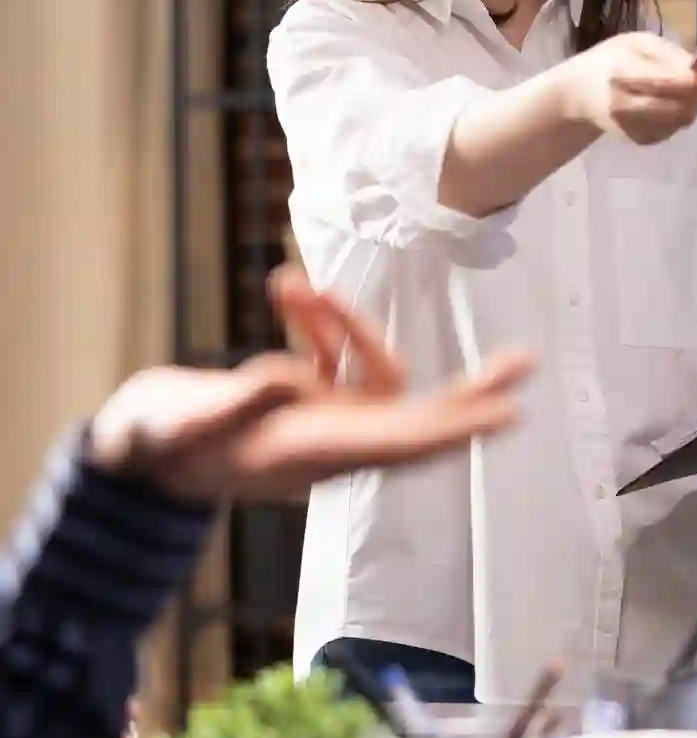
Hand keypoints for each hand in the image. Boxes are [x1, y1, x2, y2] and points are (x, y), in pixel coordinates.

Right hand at [88, 267, 533, 502]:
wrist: (131, 453)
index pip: (403, 442)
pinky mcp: (304, 398)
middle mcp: (332, 442)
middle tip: (524, 364)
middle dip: (469, 392)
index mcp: (315, 455)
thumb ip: (237, 403)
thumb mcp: (186, 425)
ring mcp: (323, 421)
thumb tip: (289, 378)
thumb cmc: (157, 445)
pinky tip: (284, 286)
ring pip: (372, 371)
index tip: (506, 414)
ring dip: (345, 321)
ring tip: (287, 282)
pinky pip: (334, 356)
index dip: (456, 427)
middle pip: (420, 419)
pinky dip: (319, 320)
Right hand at [562, 32, 696, 145]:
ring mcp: (630, 128)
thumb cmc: (612, 61)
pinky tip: (666, 103)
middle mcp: (623, 105)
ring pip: (682, 119)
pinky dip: (679, 114)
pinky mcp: (639, 141)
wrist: (579, 94)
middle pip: (680, 105)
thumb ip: (676, 55)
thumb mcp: (640, 44)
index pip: (670, 82)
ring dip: (692, 103)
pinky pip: (674, 128)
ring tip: (681, 88)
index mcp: (621, 72)